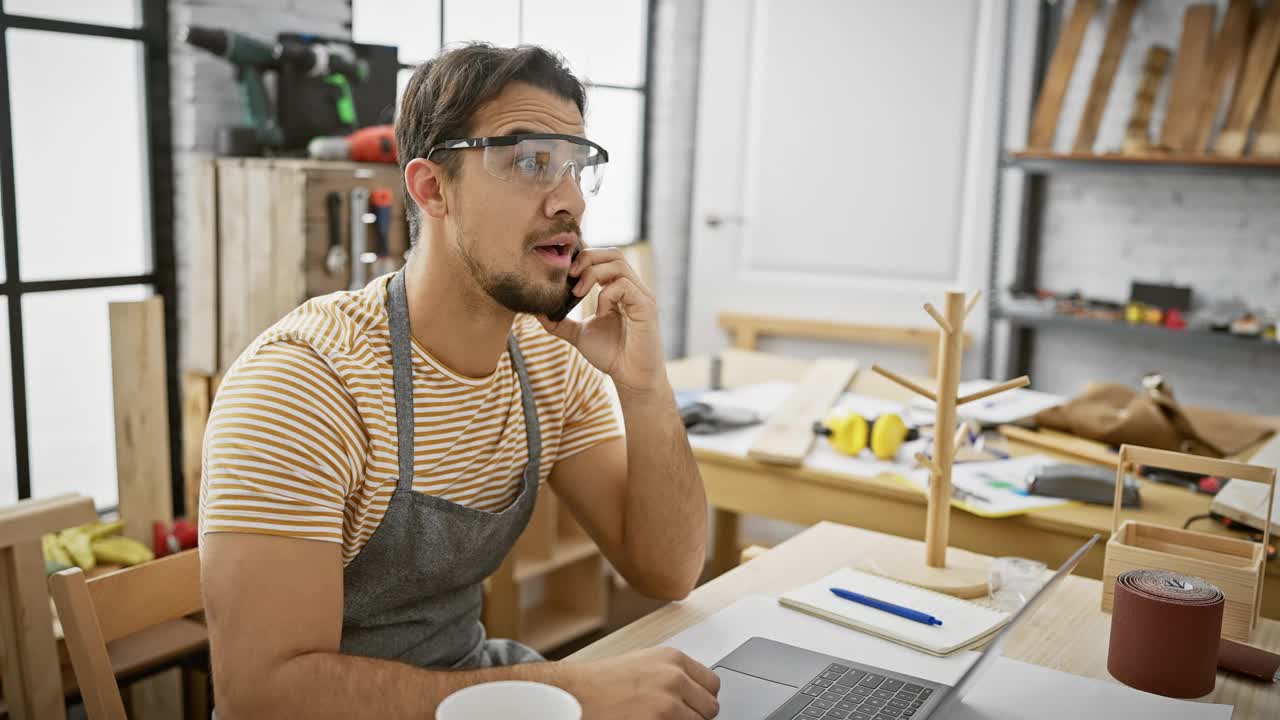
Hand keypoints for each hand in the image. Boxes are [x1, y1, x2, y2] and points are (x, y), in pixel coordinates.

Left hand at [538, 247, 665, 393]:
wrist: (632, 378)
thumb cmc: (611, 355)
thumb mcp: (579, 335)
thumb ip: (560, 322)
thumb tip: (537, 311)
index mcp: (618, 289)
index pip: (604, 258)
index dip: (584, 256)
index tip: (564, 271)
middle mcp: (631, 288)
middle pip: (613, 253)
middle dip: (587, 258)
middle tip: (569, 276)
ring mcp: (640, 296)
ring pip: (618, 264)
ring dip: (593, 273)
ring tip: (579, 292)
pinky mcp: (646, 307)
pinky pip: (625, 286)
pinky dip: (606, 294)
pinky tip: (600, 311)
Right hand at [562, 647, 720, 718]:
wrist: (572, 695)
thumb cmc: (599, 682)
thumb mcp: (643, 665)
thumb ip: (672, 675)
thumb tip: (694, 693)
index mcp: (673, 659)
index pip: (712, 684)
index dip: (700, 699)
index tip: (691, 705)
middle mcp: (674, 679)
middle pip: (710, 708)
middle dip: (694, 716)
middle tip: (671, 717)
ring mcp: (668, 706)